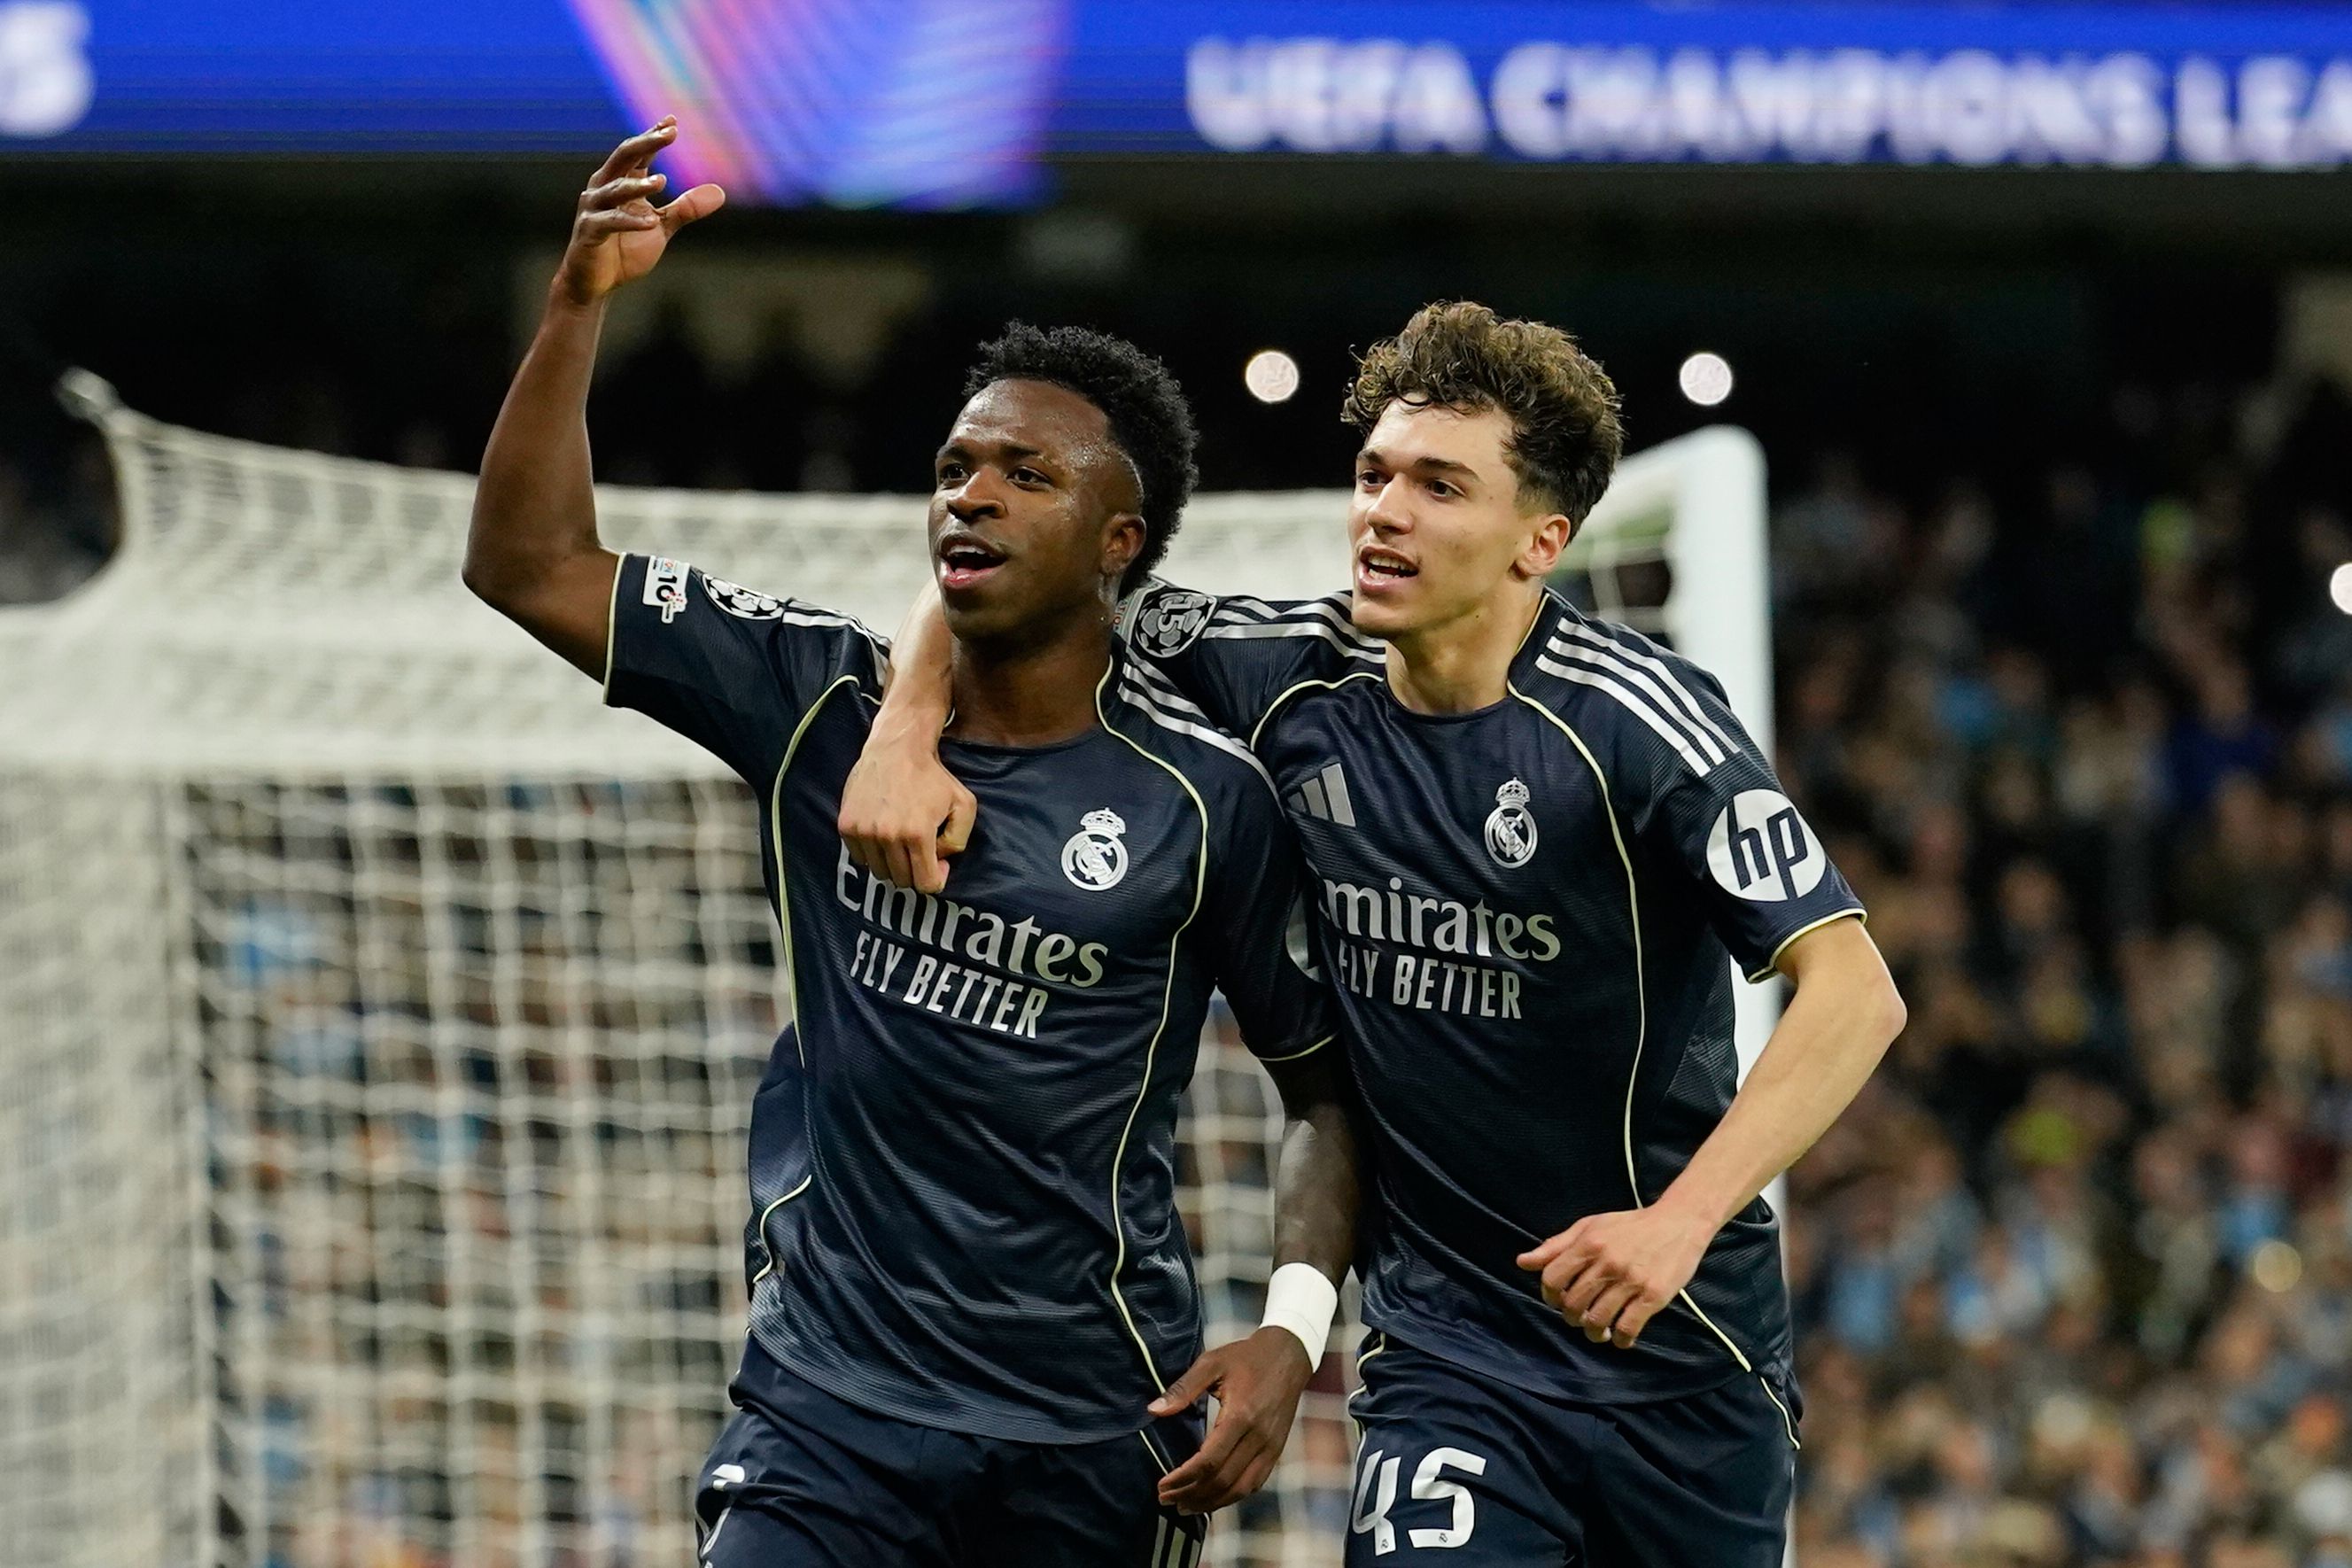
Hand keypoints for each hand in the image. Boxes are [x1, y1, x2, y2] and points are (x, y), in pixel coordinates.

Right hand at [555, 118, 725, 307]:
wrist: (594, 283)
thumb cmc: (625, 251)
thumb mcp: (661, 227)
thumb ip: (685, 209)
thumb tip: (720, 192)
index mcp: (620, 182)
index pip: (638, 154)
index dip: (653, 136)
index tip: (672, 120)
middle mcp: (603, 188)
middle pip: (624, 158)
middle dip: (646, 144)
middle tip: (669, 133)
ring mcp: (594, 209)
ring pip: (615, 190)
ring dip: (638, 186)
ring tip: (662, 182)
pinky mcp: (588, 231)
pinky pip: (610, 223)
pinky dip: (630, 222)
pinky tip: (650, 223)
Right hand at [838, 716, 974, 892]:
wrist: (896, 748)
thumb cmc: (933, 777)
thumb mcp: (964, 805)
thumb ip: (958, 841)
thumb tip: (939, 863)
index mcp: (918, 834)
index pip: (925, 884)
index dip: (935, 879)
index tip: (937, 863)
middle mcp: (887, 836)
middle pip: (901, 881)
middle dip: (914, 871)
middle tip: (919, 850)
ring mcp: (864, 832)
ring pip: (879, 872)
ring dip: (892, 863)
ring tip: (900, 841)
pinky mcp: (846, 826)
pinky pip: (860, 858)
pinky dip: (872, 853)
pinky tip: (882, 834)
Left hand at [1147, 1327, 1313, 1514]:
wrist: (1288, 1355)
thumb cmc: (1246, 1357)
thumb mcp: (1211, 1363)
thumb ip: (1182, 1388)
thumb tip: (1153, 1410)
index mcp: (1241, 1416)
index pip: (1209, 1461)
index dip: (1183, 1478)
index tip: (1162, 1485)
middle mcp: (1258, 1437)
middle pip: (1223, 1481)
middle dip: (1191, 1494)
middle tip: (1166, 1499)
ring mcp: (1271, 1447)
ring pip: (1240, 1489)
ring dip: (1211, 1502)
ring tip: (1185, 1506)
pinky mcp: (1276, 1450)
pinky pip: (1254, 1482)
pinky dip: (1232, 1496)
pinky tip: (1213, 1498)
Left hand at [1515, 1204, 1713, 1349]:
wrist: (1679, 1223)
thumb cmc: (1630, 1226)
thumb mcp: (1590, 1227)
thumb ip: (1556, 1246)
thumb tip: (1522, 1262)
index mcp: (1588, 1244)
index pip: (1552, 1279)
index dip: (1549, 1296)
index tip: (1558, 1301)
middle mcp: (1607, 1263)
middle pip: (1573, 1304)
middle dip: (1572, 1317)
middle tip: (1580, 1317)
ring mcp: (1631, 1281)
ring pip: (1598, 1321)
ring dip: (1594, 1333)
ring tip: (1599, 1331)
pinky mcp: (1653, 1296)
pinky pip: (1628, 1329)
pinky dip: (1620, 1340)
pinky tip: (1621, 1337)